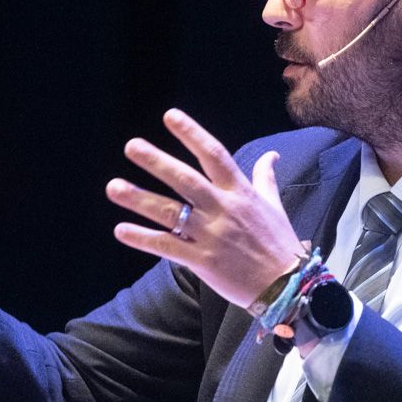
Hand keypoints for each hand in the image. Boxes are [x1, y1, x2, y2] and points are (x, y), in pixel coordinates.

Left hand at [107, 109, 305, 308]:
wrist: (287, 286)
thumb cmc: (279, 243)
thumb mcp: (274, 205)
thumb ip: (265, 178)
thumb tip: (271, 155)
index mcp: (240, 192)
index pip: (214, 155)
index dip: (192, 134)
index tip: (170, 116)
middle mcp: (223, 209)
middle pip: (185, 180)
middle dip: (157, 162)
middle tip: (131, 146)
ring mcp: (211, 235)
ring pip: (170, 213)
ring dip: (140, 199)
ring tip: (114, 187)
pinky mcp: (202, 261)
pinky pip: (167, 247)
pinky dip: (144, 239)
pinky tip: (121, 230)